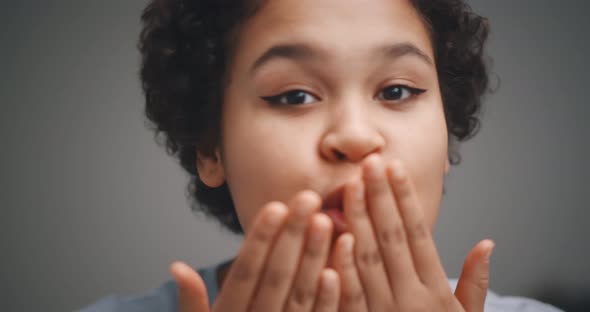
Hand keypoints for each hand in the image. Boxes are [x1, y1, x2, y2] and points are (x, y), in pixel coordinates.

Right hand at [170, 191, 340, 311]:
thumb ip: (191, 303)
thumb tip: (177, 266)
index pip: (245, 272)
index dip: (260, 240)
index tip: (276, 206)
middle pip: (276, 276)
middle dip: (293, 236)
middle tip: (308, 197)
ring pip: (300, 294)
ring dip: (314, 258)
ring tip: (326, 220)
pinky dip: (328, 300)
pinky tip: (336, 270)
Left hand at [331, 155, 493, 311]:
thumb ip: (475, 282)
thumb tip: (487, 243)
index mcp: (435, 292)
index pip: (419, 234)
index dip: (406, 199)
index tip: (395, 168)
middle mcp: (411, 299)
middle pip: (392, 238)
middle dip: (380, 196)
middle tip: (370, 162)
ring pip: (368, 258)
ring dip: (358, 218)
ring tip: (351, 184)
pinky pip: (349, 292)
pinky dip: (343, 263)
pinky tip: (336, 233)